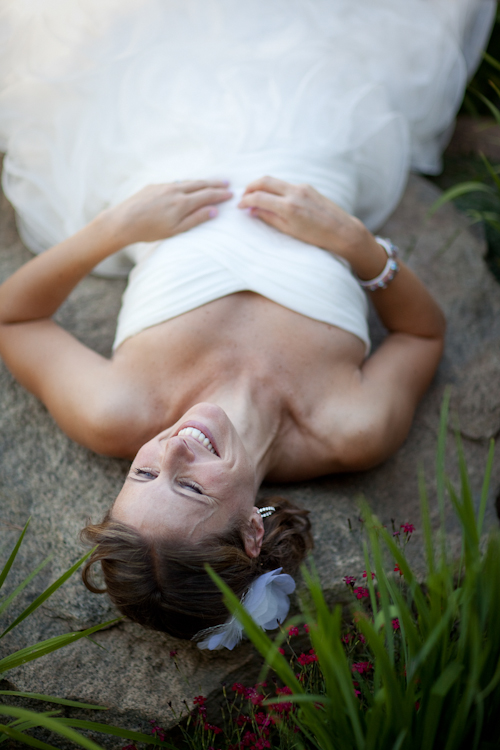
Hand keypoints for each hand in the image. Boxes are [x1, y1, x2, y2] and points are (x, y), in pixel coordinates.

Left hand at [106, 180, 232, 244]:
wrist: (123, 222)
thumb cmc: (149, 231)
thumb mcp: (176, 230)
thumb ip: (196, 219)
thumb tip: (214, 211)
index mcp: (182, 202)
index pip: (207, 195)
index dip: (220, 194)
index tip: (231, 194)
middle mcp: (175, 190)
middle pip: (200, 184)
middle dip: (215, 184)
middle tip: (227, 183)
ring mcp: (163, 186)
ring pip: (187, 182)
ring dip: (201, 182)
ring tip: (210, 183)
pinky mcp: (153, 186)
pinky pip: (174, 183)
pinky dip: (186, 183)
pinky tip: (187, 186)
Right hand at [237, 175, 367, 260]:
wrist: (342, 231)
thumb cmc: (316, 236)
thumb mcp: (289, 230)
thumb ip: (270, 218)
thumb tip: (253, 210)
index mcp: (288, 207)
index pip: (259, 197)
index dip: (246, 201)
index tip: (240, 206)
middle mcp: (294, 193)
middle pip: (264, 181)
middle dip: (250, 187)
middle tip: (243, 196)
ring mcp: (302, 187)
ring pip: (275, 181)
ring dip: (262, 187)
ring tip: (256, 197)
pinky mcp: (308, 187)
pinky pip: (286, 185)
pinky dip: (276, 189)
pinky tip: (274, 199)